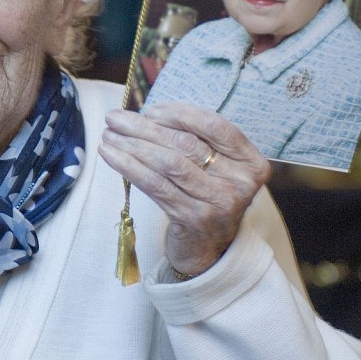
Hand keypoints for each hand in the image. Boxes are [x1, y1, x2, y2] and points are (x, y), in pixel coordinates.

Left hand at [99, 101, 270, 276]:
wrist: (209, 250)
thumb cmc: (206, 198)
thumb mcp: (216, 169)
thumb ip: (197, 142)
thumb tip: (149, 114)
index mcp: (252, 163)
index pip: (215, 126)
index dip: (180, 113)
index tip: (151, 109)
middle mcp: (240, 183)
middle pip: (187, 144)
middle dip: (145, 127)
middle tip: (115, 117)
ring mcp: (218, 203)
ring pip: (168, 163)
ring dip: (133, 145)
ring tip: (109, 134)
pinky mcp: (192, 218)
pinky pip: (155, 185)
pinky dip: (129, 166)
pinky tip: (111, 155)